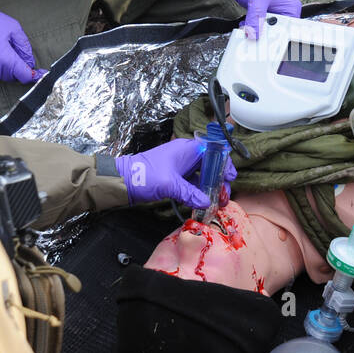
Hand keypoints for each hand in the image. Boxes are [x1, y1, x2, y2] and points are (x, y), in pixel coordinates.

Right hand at [0, 5, 46, 82]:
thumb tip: (29, 62)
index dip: (32, 75)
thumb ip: (24, 47)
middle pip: (11, 76)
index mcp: (5, 59)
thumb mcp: (13, 28)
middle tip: (9, 50)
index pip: (24, 76)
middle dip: (14, 66)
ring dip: (0, 66)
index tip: (37, 73)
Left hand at [115, 139, 237, 206]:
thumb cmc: (144, 175)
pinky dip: (200, 193)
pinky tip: (203, 203)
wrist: (123, 181)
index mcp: (188, 149)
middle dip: (219, 181)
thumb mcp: (170, 185)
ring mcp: (182, 167)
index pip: (214, 151)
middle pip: (211, 165)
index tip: (230, 178)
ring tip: (216, 203)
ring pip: (203, 176)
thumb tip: (206, 203)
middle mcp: (187, 155)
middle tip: (222, 196)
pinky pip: (194, 184)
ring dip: (210, 189)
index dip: (224, 164)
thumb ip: (190, 194)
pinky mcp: (176, 178)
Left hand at [222, 0, 302, 38]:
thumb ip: (256, 17)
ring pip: (267, 34)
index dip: (278, 39)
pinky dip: (251, 30)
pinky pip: (259, 29)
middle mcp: (285, 13)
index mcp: (291, 8)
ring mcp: (273, 15)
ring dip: (255, 34)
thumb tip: (254, 35)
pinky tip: (245, 25)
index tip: (265, 43)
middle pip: (278, 35)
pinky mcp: (263, 17)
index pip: (289, 31)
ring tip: (246, 28)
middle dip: (264, 37)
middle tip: (252, 35)